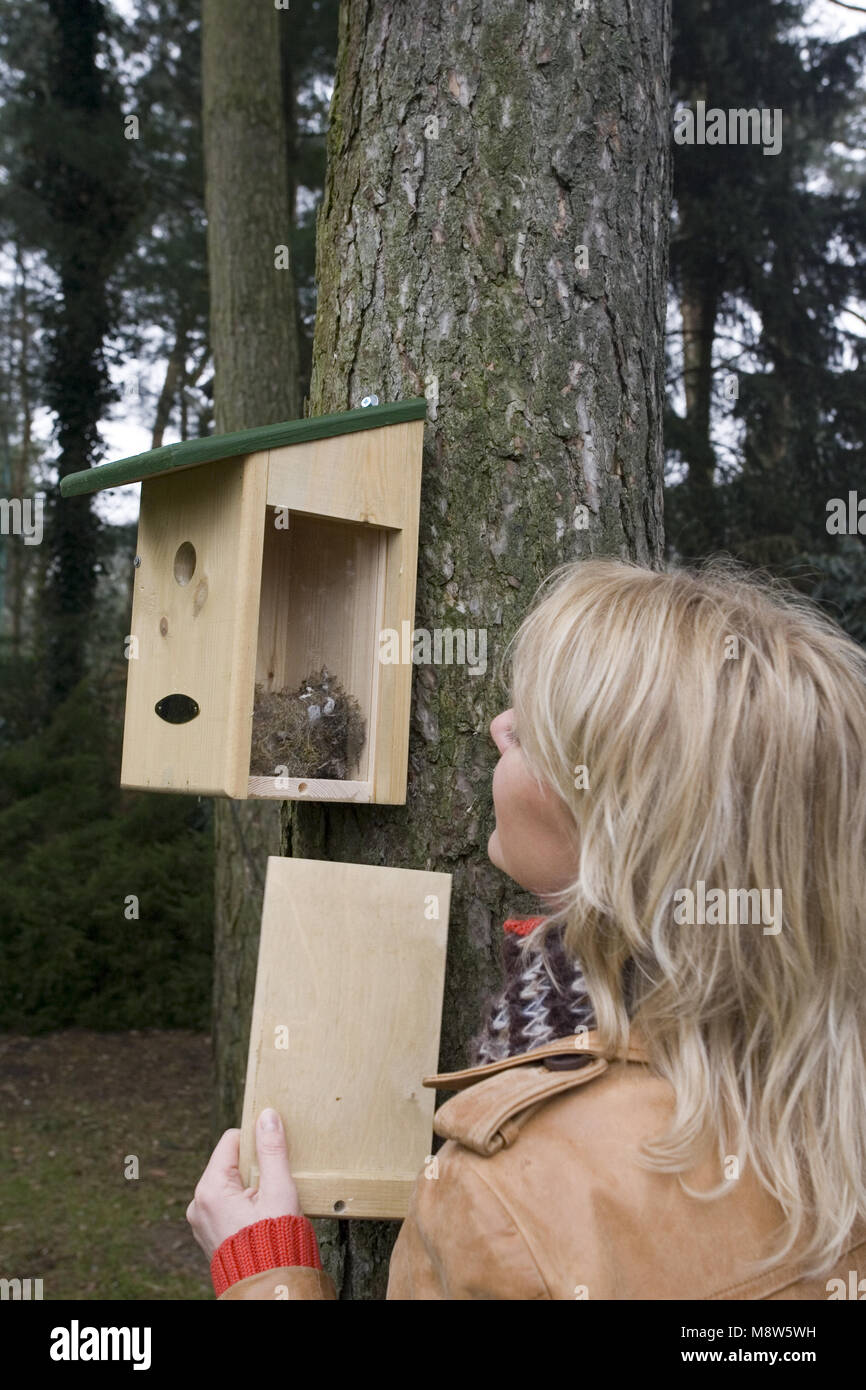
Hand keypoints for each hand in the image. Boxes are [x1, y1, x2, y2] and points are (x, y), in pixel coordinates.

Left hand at [186, 1108, 302, 1260]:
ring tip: (267, 1206)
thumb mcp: (279, 1190)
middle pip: (229, 1163)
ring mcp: (200, 1221)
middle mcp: (198, 1203)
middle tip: (273, 1187)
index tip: (273, 1155)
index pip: (231, 1140)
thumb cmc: (274, 1242)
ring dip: (250, 1188)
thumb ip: (272, 1150)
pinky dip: (243, 1205)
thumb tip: (267, 1116)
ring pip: (228, 1185)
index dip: (256, 1142)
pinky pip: (225, 1205)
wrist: (268, 1288)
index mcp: (210, 1189)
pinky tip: (259, 1218)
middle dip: (254, 1169)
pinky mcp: (208, 1234)